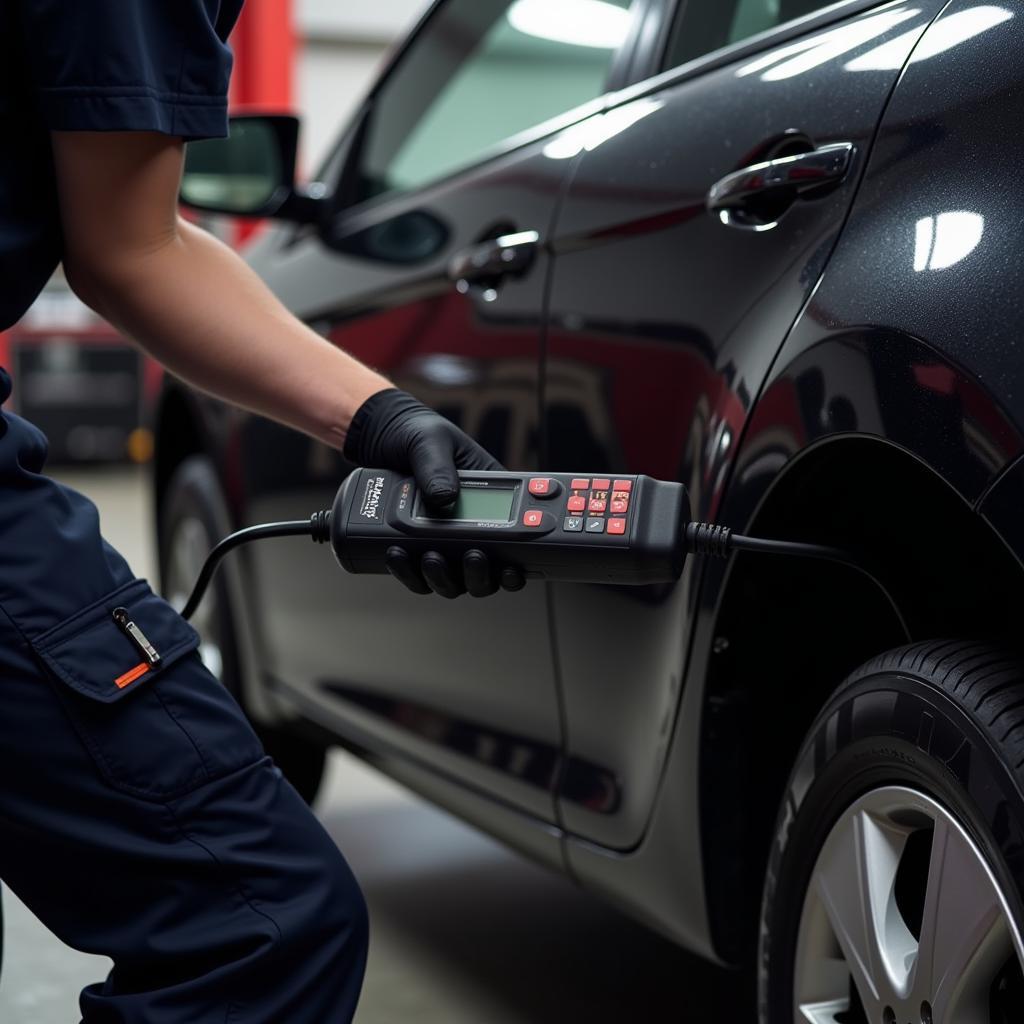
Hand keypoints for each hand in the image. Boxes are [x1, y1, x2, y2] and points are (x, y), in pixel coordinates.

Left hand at [343, 389, 525, 596]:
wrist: (375, 437)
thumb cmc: (413, 432)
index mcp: (486, 494)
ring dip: (446, 578)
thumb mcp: (430, 440)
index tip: (510, 567)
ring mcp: (441, 539)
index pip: (513, 532)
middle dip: (480, 574)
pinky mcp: (414, 547)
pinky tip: (398, 558)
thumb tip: (444, 497)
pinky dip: (410, 574)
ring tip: (430, 560)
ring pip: (453, 579)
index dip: (516, 558)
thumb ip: (437, 466)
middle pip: (485, 569)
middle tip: (472, 558)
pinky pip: (417, 575)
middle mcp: (468, 523)